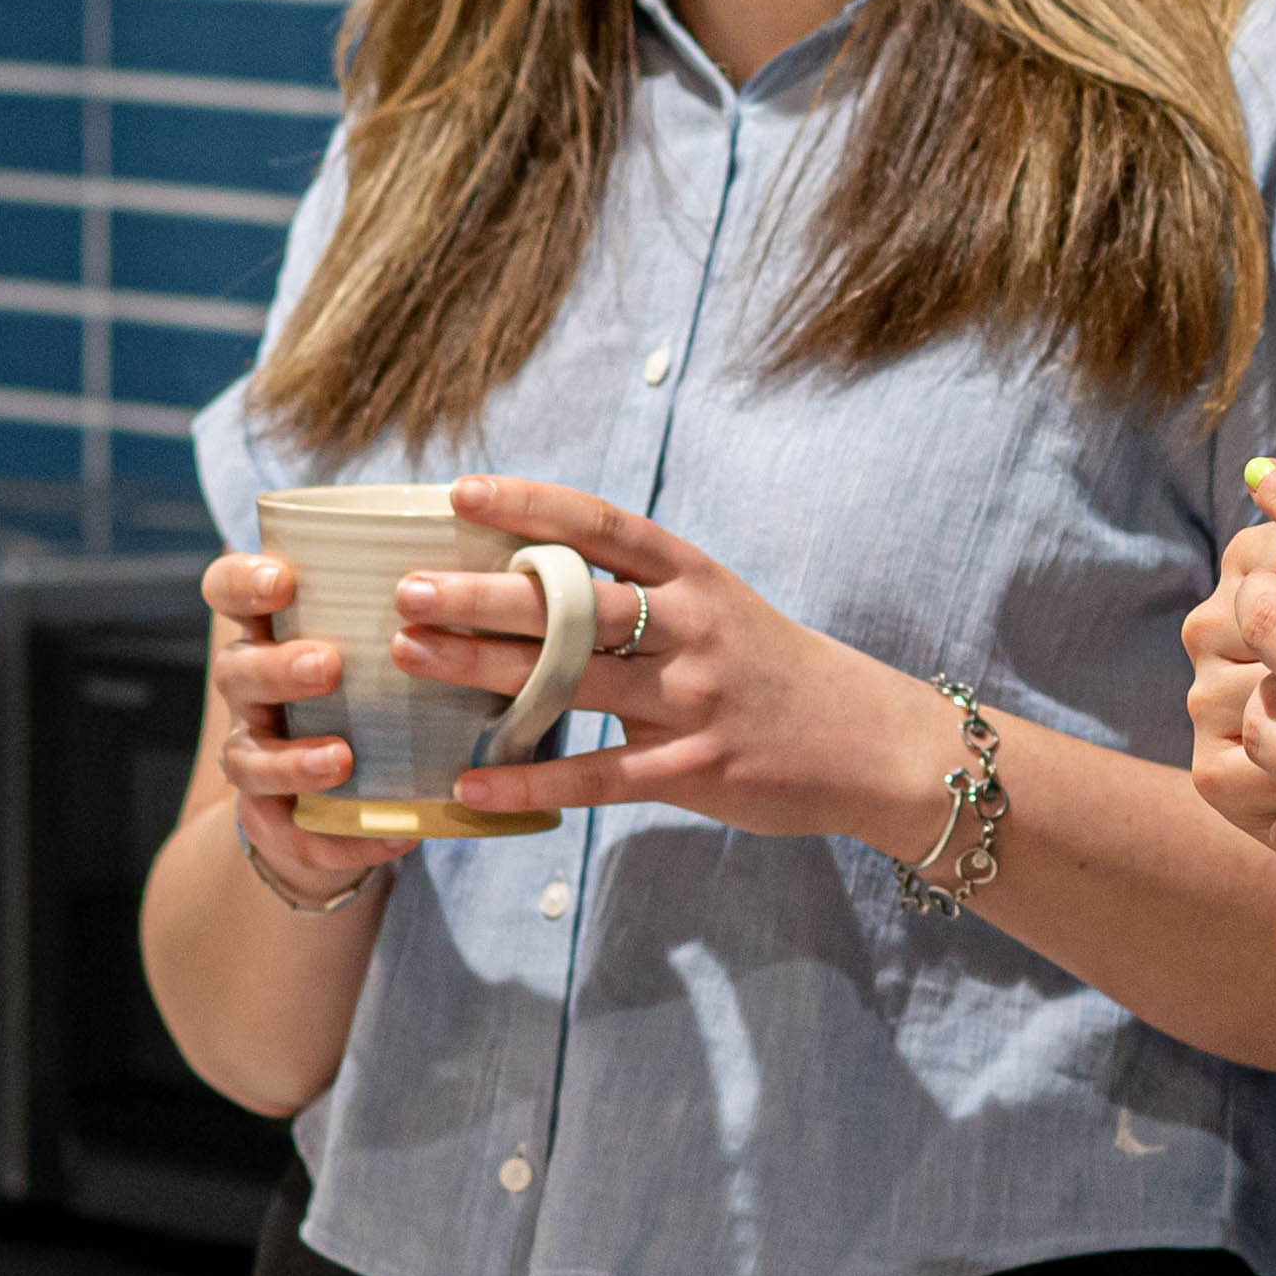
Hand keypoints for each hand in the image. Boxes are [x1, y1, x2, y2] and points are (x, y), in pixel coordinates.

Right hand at [196, 550, 412, 886]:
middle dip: (277, 666)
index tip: (283, 577)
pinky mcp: (274, 819)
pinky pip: (292, 833)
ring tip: (342, 758)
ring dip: (292, 758)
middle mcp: (250, 688)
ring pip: (247, 756)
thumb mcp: (390, 637)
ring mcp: (255, 753)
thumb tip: (511, 559)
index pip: (227, 589)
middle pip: (236, 669)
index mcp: (271, 630)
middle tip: (328, 665)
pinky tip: (396, 835)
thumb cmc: (379, 687)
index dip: (242, 581)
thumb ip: (423, 605)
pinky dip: (343, 839)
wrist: (348, 794)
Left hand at [387, 475, 942, 844]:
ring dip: (484, 669)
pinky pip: (596, 776)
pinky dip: (527, 780)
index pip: (603, 525)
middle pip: (573, 603)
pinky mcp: (694, 768)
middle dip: (483, 594)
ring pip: (573, 680)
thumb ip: (638, 596)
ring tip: (412, 656)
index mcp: (695, 576)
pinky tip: (468, 784)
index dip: (530, 505)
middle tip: (406, 589)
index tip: (461, 492)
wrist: (869, 742)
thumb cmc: (772, 670)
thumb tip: (527, 581)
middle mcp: (692, 628)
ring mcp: (693, 699)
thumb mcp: (716, 608)